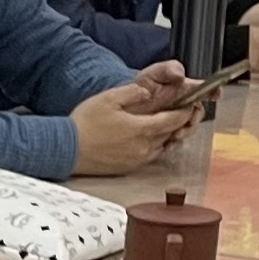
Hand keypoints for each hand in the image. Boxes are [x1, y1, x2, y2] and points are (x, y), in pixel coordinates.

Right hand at [70, 75, 201, 174]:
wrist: (68, 149)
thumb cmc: (86, 123)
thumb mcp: (109, 98)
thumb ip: (133, 92)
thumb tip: (148, 91)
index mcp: (142, 128)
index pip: (174, 120)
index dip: (185, 111)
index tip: (190, 104)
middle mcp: (145, 147)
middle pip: (171, 134)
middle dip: (178, 123)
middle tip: (180, 112)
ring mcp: (137, 159)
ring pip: (162, 146)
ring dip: (166, 135)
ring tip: (163, 124)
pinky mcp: (129, 168)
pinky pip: (150, 156)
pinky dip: (154, 146)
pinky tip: (146, 138)